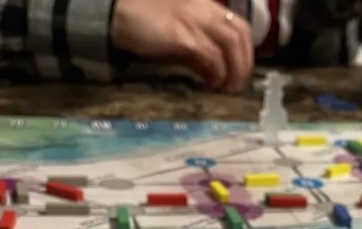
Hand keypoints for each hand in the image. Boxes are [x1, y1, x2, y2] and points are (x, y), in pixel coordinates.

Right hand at [111, 0, 253, 91]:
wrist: (116, 12)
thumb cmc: (143, 20)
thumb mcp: (177, 30)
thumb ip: (196, 46)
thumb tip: (213, 70)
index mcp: (205, 5)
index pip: (238, 24)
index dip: (246, 49)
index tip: (241, 68)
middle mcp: (204, 10)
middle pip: (240, 34)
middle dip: (244, 62)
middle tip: (237, 83)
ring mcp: (195, 21)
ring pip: (230, 45)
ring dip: (234, 70)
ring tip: (228, 87)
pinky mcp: (184, 37)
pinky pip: (211, 56)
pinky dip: (216, 73)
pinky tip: (211, 84)